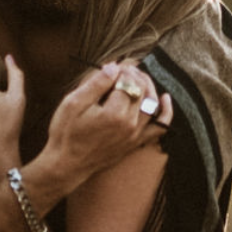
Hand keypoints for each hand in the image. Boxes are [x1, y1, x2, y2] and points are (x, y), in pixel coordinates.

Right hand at [39, 62, 172, 186]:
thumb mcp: (73, 103)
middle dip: (134, 75)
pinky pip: (159, 127)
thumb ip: (96, 84)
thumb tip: (114, 68)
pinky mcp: (135, 143)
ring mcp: (135, 135)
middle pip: (142, 90)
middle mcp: (130, 125)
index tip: (112, 67)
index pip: (128, 82)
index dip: (122, 70)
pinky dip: (165, 113)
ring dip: (147, 86)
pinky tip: (165, 99)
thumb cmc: (66, 133)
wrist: (67, 165)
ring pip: (152, 103)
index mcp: (114, 113)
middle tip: (122, 69)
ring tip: (136, 77)